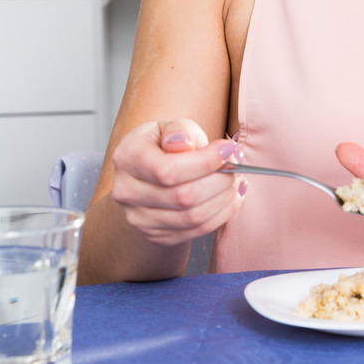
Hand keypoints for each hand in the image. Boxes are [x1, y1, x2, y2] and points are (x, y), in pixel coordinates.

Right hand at [111, 118, 246, 245]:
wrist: (151, 176)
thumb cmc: (165, 145)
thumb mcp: (170, 127)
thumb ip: (180, 131)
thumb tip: (184, 144)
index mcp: (128, 158)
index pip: (168, 170)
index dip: (205, 162)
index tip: (229, 149)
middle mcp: (127, 192)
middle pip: (184, 197)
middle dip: (220, 181)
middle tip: (236, 166)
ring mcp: (140, 218)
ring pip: (194, 217)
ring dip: (225, 199)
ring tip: (235, 180)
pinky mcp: (158, 235)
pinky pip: (198, 230)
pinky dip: (223, 214)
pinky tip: (232, 197)